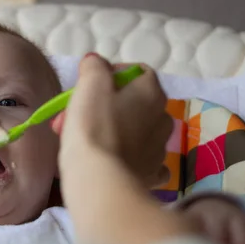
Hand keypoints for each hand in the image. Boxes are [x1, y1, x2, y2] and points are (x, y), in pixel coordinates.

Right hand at [52, 55, 171, 187]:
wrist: (99, 180)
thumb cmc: (93, 128)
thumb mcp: (89, 86)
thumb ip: (95, 67)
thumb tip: (96, 62)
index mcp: (151, 93)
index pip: (139, 71)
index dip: (113, 74)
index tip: (90, 86)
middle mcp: (163, 118)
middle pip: (138, 102)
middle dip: (110, 105)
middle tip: (81, 116)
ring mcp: (160, 149)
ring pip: (140, 132)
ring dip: (120, 131)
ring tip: (91, 142)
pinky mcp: (152, 175)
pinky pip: (146, 160)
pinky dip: (134, 158)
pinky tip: (119, 161)